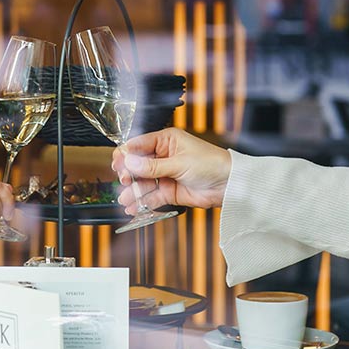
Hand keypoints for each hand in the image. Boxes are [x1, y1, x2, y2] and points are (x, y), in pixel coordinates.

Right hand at [111, 128, 231, 212]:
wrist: (229, 184)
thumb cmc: (211, 164)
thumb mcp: (180, 163)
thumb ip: (153, 166)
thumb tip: (130, 163)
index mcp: (166, 140)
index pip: (139, 144)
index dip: (127, 154)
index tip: (118, 164)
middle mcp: (163, 156)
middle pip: (138, 165)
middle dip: (129, 174)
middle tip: (125, 181)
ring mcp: (166, 174)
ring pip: (143, 182)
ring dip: (133, 191)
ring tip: (125, 200)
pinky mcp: (170, 191)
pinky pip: (152, 196)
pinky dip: (142, 202)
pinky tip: (133, 208)